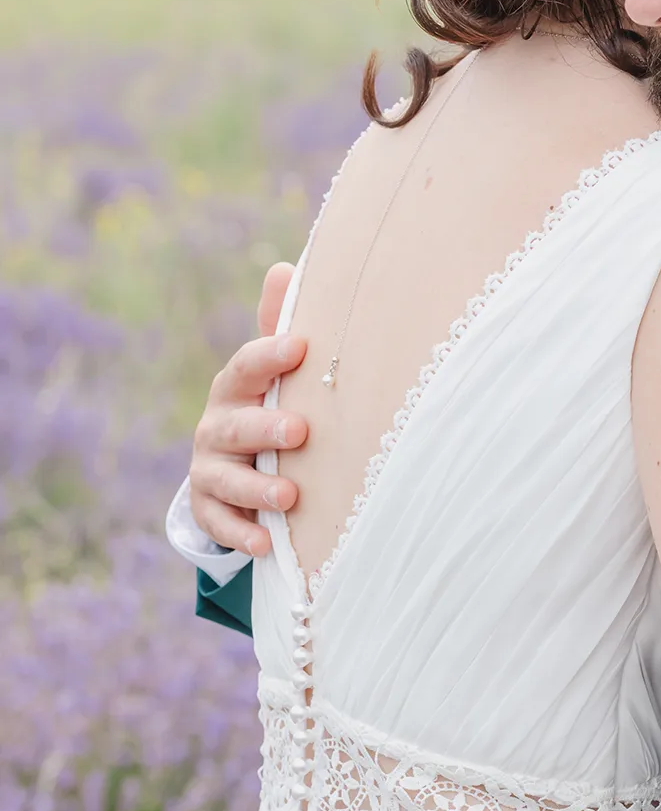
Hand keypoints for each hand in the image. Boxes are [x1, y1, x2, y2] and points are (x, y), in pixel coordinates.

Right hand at [189, 262, 307, 555]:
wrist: (236, 463)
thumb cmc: (267, 403)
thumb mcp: (274, 369)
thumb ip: (279, 324)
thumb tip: (285, 266)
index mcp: (236, 387)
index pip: (246, 366)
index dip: (270, 356)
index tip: (301, 347)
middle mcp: (216, 426)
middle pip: (235, 426)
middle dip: (264, 428)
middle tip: (300, 431)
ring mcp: (209, 469)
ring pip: (226, 479)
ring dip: (257, 489)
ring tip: (290, 498)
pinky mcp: (209, 508)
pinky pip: (218, 524)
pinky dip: (240, 535)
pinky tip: (265, 544)